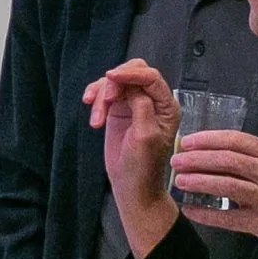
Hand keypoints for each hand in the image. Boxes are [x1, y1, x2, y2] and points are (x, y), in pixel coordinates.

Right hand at [83, 56, 180, 256]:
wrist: (131, 185)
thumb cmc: (143, 166)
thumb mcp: (145, 136)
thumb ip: (141, 106)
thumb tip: (131, 86)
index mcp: (167, 106)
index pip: (151, 77)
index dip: (131, 74)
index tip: (111, 77)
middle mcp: (153, 101)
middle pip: (134, 72)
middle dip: (115, 83)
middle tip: (105, 101)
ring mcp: (134, 104)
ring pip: (116, 82)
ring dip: (101, 96)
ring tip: (96, 120)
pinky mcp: (118, 110)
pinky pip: (105, 92)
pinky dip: (96, 97)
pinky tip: (90, 109)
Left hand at [167, 131, 257, 238]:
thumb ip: (252, 157)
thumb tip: (209, 151)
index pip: (236, 141)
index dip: (209, 139)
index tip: (187, 141)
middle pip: (227, 161)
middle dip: (198, 159)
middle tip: (176, 160)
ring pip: (227, 186)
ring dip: (200, 182)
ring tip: (179, 181)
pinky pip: (228, 219)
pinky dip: (206, 215)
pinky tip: (189, 210)